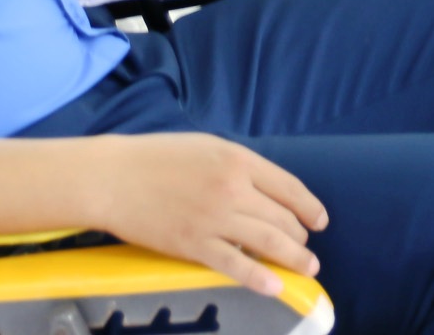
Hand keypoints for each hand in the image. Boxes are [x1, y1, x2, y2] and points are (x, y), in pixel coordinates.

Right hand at [90, 133, 327, 297]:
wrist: (112, 178)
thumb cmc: (157, 158)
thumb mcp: (207, 147)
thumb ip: (239, 166)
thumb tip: (267, 190)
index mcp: (238, 160)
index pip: (289, 187)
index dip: (310, 207)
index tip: (320, 221)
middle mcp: (233, 189)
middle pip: (283, 218)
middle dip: (300, 236)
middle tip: (305, 247)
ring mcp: (214, 219)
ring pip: (269, 242)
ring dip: (295, 258)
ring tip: (308, 269)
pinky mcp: (194, 245)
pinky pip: (236, 266)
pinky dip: (260, 278)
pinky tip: (276, 286)